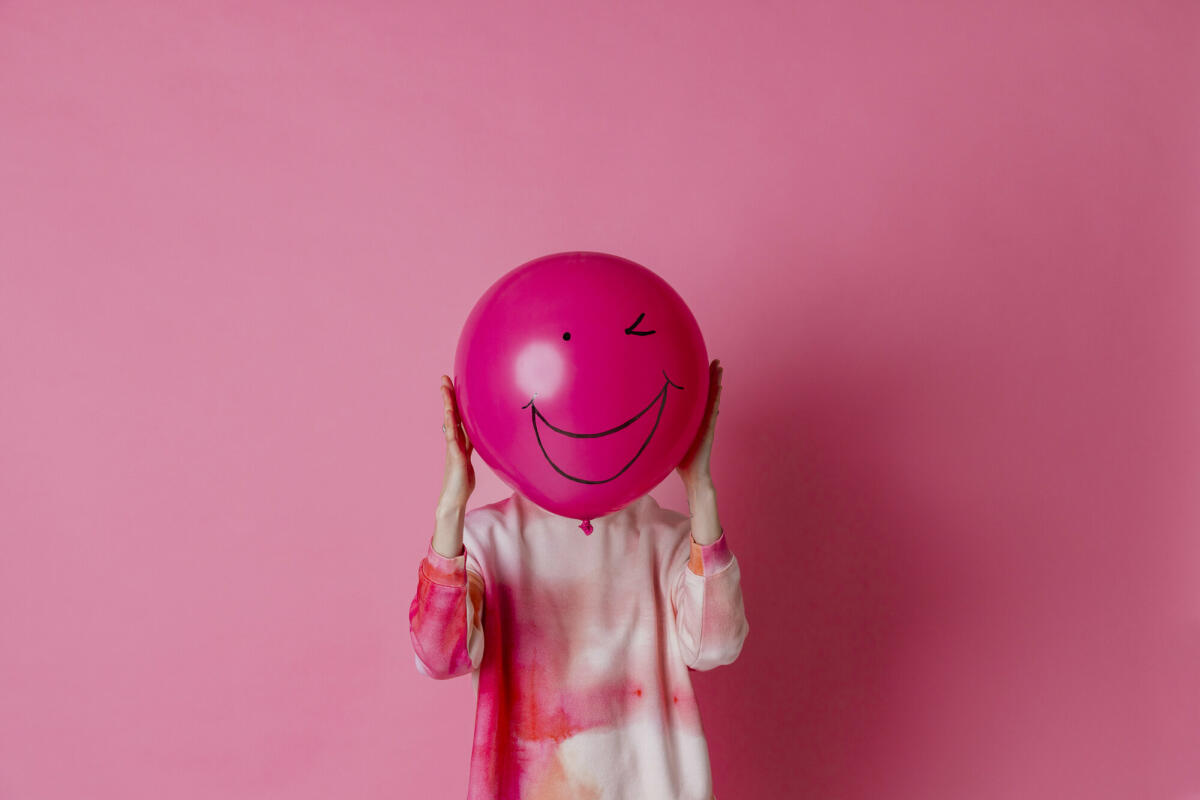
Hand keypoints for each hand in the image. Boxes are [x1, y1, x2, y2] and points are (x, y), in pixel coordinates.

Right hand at [438, 374, 474, 513]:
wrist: (453, 500)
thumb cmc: (461, 482)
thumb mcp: (468, 460)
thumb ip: (471, 447)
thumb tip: (476, 437)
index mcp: (459, 441)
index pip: (457, 416)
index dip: (455, 401)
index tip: (452, 384)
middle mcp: (454, 441)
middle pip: (451, 414)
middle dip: (448, 396)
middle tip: (444, 378)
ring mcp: (453, 448)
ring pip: (450, 422)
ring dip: (447, 404)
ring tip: (444, 389)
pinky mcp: (455, 457)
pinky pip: (453, 437)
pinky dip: (451, 425)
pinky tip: (449, 414)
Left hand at [676, 358, 721, 495]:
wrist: (693, 475)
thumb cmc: (680, 460)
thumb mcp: (669, 439)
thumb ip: (663, 429)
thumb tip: (645, 424)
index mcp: (693, 419)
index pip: (698, 397)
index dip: (700, 382)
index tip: (699, 367)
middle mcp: (701, 419)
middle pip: (708, 393)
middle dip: (711, 376)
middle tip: (715, 361)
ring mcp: (706, 423)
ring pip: (713, 398)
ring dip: (716, 382)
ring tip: (719, 367)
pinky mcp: (708, 429)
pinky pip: (713, 410)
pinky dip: (716, 397)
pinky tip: (719, 386)